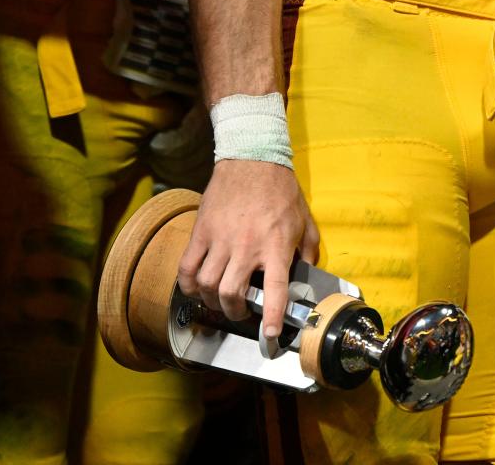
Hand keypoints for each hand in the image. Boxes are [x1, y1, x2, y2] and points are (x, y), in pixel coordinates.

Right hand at [178, 159, 319, 337]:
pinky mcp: (202, 231)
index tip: (270, 337)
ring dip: (212, 301)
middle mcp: (247, 246)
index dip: (272, 318)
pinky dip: (189, 285)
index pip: (274, 290)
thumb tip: (306, 275)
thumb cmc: (280, 189)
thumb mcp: (304, 219)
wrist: (252, 157)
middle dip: (235, 312)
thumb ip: (307, 250)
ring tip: (220, 299)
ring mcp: (221, 239)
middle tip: (241, 311)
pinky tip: (197, 288)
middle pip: (232, 294)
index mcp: (275, 245)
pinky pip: (187, 267)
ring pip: (208, 285)